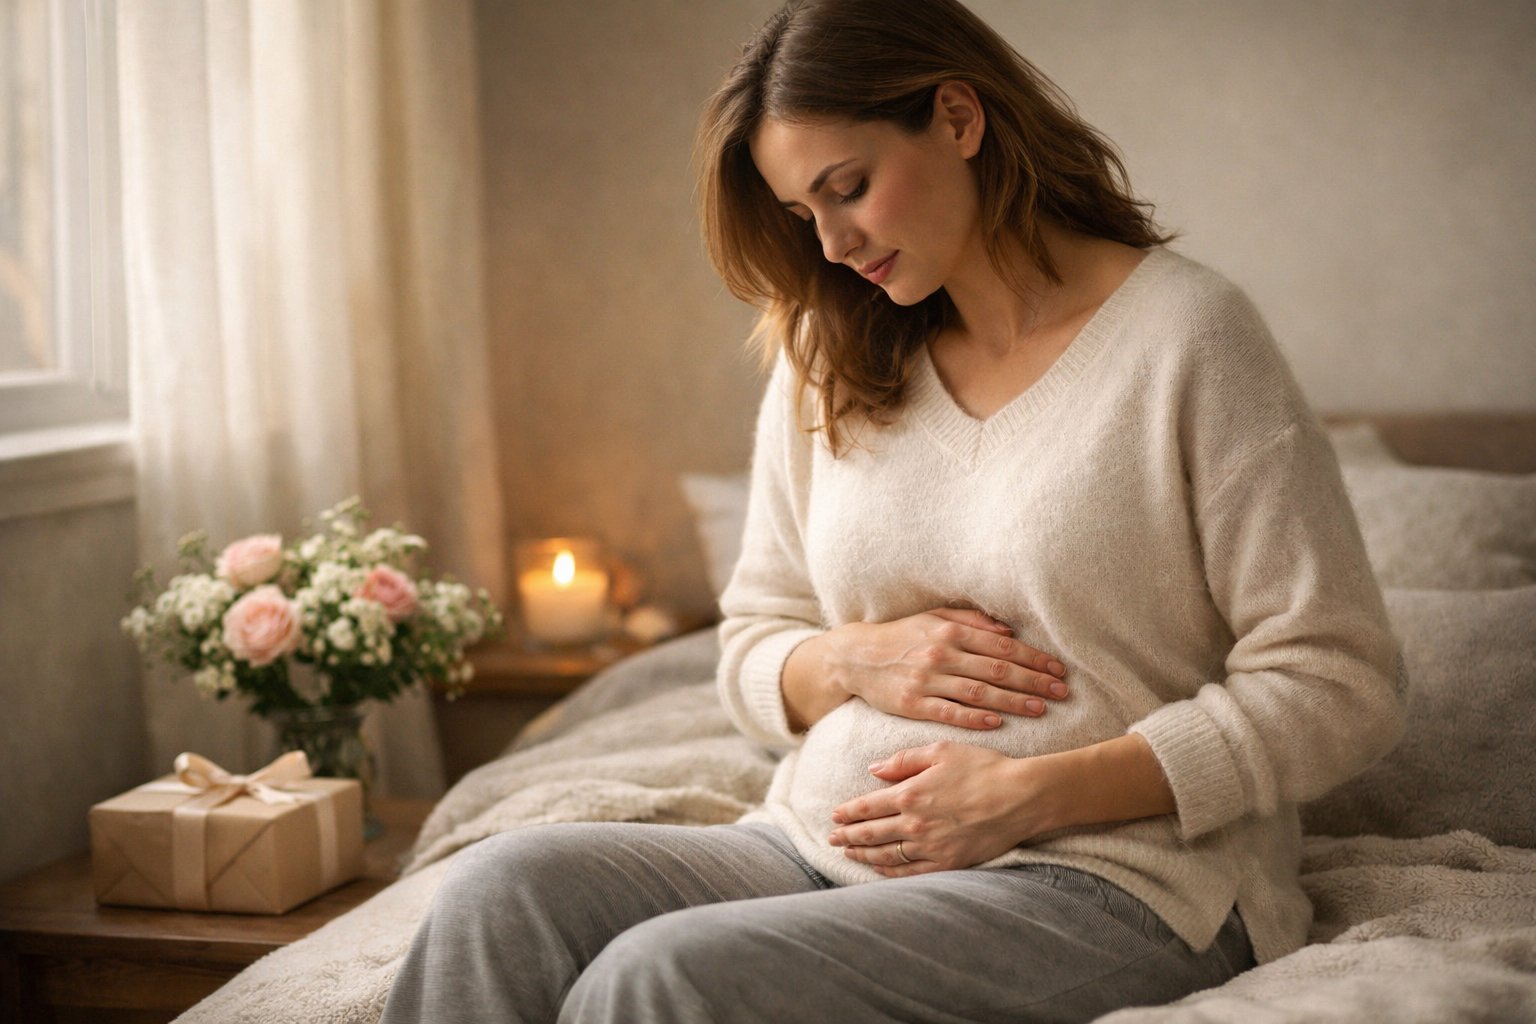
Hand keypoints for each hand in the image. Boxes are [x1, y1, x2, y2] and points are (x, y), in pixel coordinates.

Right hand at [818, 607, 1067, 729]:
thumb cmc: (901, 635)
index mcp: (950, 629)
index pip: (1003, 645)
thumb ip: (972, 621)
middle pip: (997, 669)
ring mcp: (927, 680)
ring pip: (979, 693)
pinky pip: (950, 712)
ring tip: (1040, 709)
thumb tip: (1009, 630)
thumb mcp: (934, 616)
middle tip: (1061, 692)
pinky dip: (975, 718)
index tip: (1058, 670)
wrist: (856, 657)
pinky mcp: (913, 704)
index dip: (1034, 658)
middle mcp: (942, 653)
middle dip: (1033, 682)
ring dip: (1013, 702)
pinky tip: (998, 722)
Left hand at [827, 742, 1050, 875]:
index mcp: (911, 793)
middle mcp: (915, 823)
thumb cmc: (983, 768)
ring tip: (849, 854)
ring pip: (886, 855)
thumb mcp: (941, 752)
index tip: (835, 817)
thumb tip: (874, 769)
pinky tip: (880, 869)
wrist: (1021, 797)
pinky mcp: (949, 863)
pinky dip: (890, 872)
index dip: (848, 813)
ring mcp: (931, 847)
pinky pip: (911, 872)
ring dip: (863, 855)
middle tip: (832, 839)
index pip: (867, 807)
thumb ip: (904, 760)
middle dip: (848, 836)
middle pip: (871, 833)